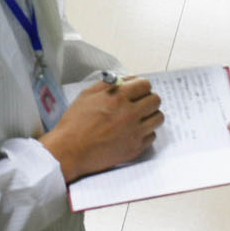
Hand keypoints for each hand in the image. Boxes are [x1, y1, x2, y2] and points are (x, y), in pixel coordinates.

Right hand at [41, 76, 163, 183]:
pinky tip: (134, 132)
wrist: (71, 151)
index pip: (145, 85)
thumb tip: (124, 80)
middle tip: (140, 103)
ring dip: (150, 115)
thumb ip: (107, 85)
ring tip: (140, 118)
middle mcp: (130, 114)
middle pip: (155, 100)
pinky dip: (145, 132)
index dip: (142, 86)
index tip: (138, 90)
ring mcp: (135, 132)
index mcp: (118, 98)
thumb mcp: (86, 95)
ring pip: (158, 118)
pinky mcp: (135, 148)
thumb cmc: (75, 123)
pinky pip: (152, 136)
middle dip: (148, 99)